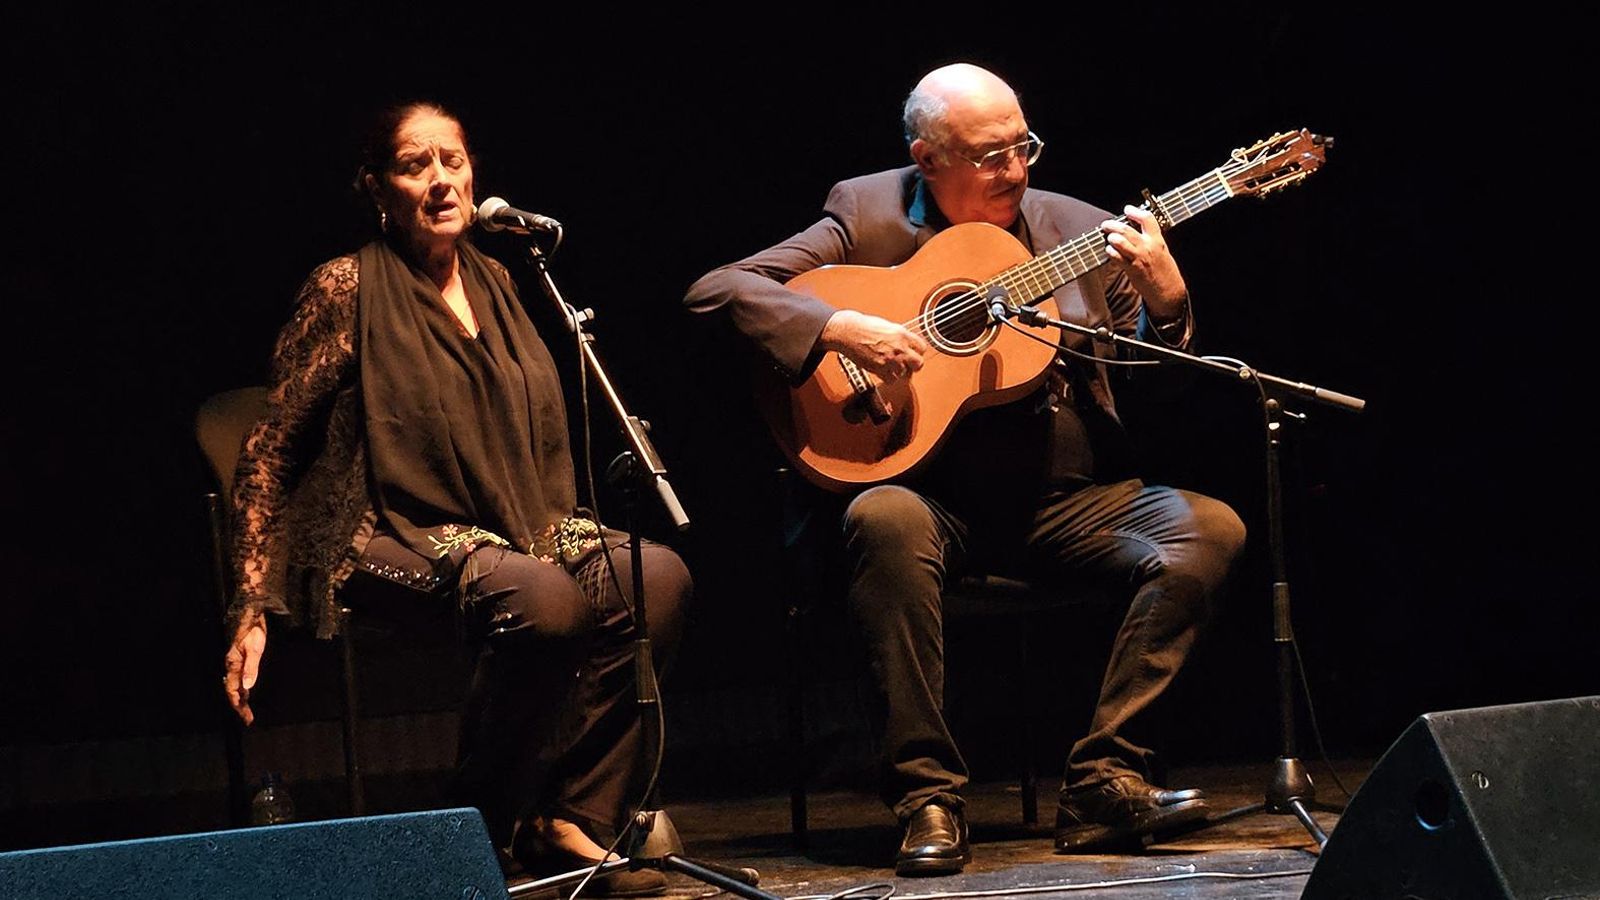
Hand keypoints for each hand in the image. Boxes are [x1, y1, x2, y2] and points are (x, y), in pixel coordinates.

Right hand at [223, 608, 266, 725]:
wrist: (249, 612)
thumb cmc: (253, 628)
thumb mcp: (256, 647)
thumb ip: (251, 666)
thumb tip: (247, 686)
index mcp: (233, 664)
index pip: (233, 690)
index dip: (239, 705)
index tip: (246, 718)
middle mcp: (231, 664)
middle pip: (232, 690)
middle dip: (239, 706)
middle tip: (248, 719)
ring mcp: (233, 660)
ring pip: (234, 684)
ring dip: (240, 698)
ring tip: (247, 710)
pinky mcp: (238, 656)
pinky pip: (237, 677)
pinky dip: (242, 687)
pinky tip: (246, 691)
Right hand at [820, 309, 929, 379]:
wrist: (848, 331)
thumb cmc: (863, 326)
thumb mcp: (887, 326)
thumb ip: (899, 336)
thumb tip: (905, 343)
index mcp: (902, 334)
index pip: (922, 347)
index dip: (918, 351)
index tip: (914, 353)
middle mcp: (899, 347)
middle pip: (919, 363)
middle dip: (914, 365)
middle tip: (909, 365)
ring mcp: (890, 359)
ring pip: (904, 374)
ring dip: (900, 371)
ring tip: (893, 366)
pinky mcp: (879, 368)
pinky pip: (891, 380)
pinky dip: (888, 378)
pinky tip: (884, 371)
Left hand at [1101, 205, 1187, 314]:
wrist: (1169, 291)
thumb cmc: (1165, 272)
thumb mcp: (1162, 250)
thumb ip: (1151, 239)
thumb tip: (1137, 230)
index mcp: (1158, 240)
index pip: (1147, 219)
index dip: (1135, 212)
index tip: (1128, 209)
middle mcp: (1147, 247)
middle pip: (1127, 230)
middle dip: (1113, 225)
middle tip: (1106, 224)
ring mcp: (1138, 257)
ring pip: (1120, 241)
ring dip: (1111, 237)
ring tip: (1108, 237)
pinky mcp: (1131, 269)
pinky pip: (1116, 257)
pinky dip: (1110, 252)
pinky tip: (1109, 251)